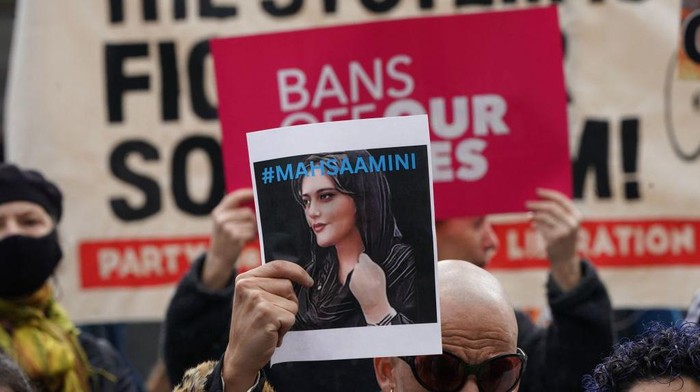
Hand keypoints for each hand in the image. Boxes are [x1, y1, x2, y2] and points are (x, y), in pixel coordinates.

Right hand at [202, 189, 256, 289]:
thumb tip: (255, 199)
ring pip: (251, 222)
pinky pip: (252, 232)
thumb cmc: (226, 239)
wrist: (218, 259)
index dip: (246, 194)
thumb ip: (234, 211)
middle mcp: (220, 219)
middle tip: (251, 227)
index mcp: (218, 212)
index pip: (234, 198)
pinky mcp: (235, 237)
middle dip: (253, 220)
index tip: (257, 193)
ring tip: (245, 235)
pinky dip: (252, 236)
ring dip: (253, 229)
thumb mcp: (224, 223)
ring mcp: (227, 228)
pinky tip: (246, 240)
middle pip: (247, 212)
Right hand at [222, 260, 312, 391]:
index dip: (297, 271)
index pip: (278, 265)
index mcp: (245, 279)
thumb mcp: (254, 300)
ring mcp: (256, 299)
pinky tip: (271, 333)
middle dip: (288, 303)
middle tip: (272, 317)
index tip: (308, 281)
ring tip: (270, 325)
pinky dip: (285, 328)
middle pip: (288, 285)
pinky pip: (291, 317)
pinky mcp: (266, 313)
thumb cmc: (251, 328)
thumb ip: (269, 284)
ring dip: (286, 317)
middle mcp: (248, 286)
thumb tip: (299, 277)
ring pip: (292, 302)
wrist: (240, 355)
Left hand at [349, 253, 392, 323]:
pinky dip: (356, 281)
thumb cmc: (379, 286)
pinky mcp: (349, 283)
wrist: (373, 301)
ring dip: (358, 275)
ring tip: (366, 282)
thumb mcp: (380, 272)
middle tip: (368, 275)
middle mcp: (358, 269)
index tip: (367, 263)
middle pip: (358, 264)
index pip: (362, 256)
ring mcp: (353, 276)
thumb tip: (364, 257)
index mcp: (367, 265)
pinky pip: (352, 278)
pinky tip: (362, 286)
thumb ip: (371, 263)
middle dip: (361, 268)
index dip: (365, 260)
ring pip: (355, 271)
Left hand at [525, 188, 581, 290]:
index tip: (537, 191)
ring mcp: (563, 231)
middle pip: (551, 207)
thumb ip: (559, 213)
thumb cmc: (565, 238)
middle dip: (537, 204)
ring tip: (528, 214)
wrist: (566, 259)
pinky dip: (535, 224)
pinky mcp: (554, 238)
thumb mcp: (568, 224)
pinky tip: (533, 224)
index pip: (561, 200)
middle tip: (527, 203)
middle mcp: (572, 223)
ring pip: (543, 217)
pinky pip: (540, 227)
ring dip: (534, 214)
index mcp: (577, 216)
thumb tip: (540, 199)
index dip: (548, 194)